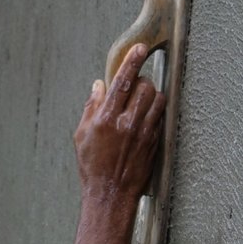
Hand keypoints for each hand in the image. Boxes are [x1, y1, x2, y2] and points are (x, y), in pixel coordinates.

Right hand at [74, 44, 166, 205]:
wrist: (110, 195)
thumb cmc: (92, 167)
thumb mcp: (82, 135)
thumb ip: (91, 107)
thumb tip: (99, 86)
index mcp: (106, 118)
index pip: (122, 81)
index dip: (132, 61)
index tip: (140, 48)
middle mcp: (127, 124)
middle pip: (145, 87)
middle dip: (141, 81)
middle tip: (135, 86)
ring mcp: (143, 133)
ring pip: (157, 100)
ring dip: (151, 95)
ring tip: (141, 102)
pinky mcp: (154, 143)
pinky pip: (160, 117)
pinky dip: (155, 112)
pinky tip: (146, 117)